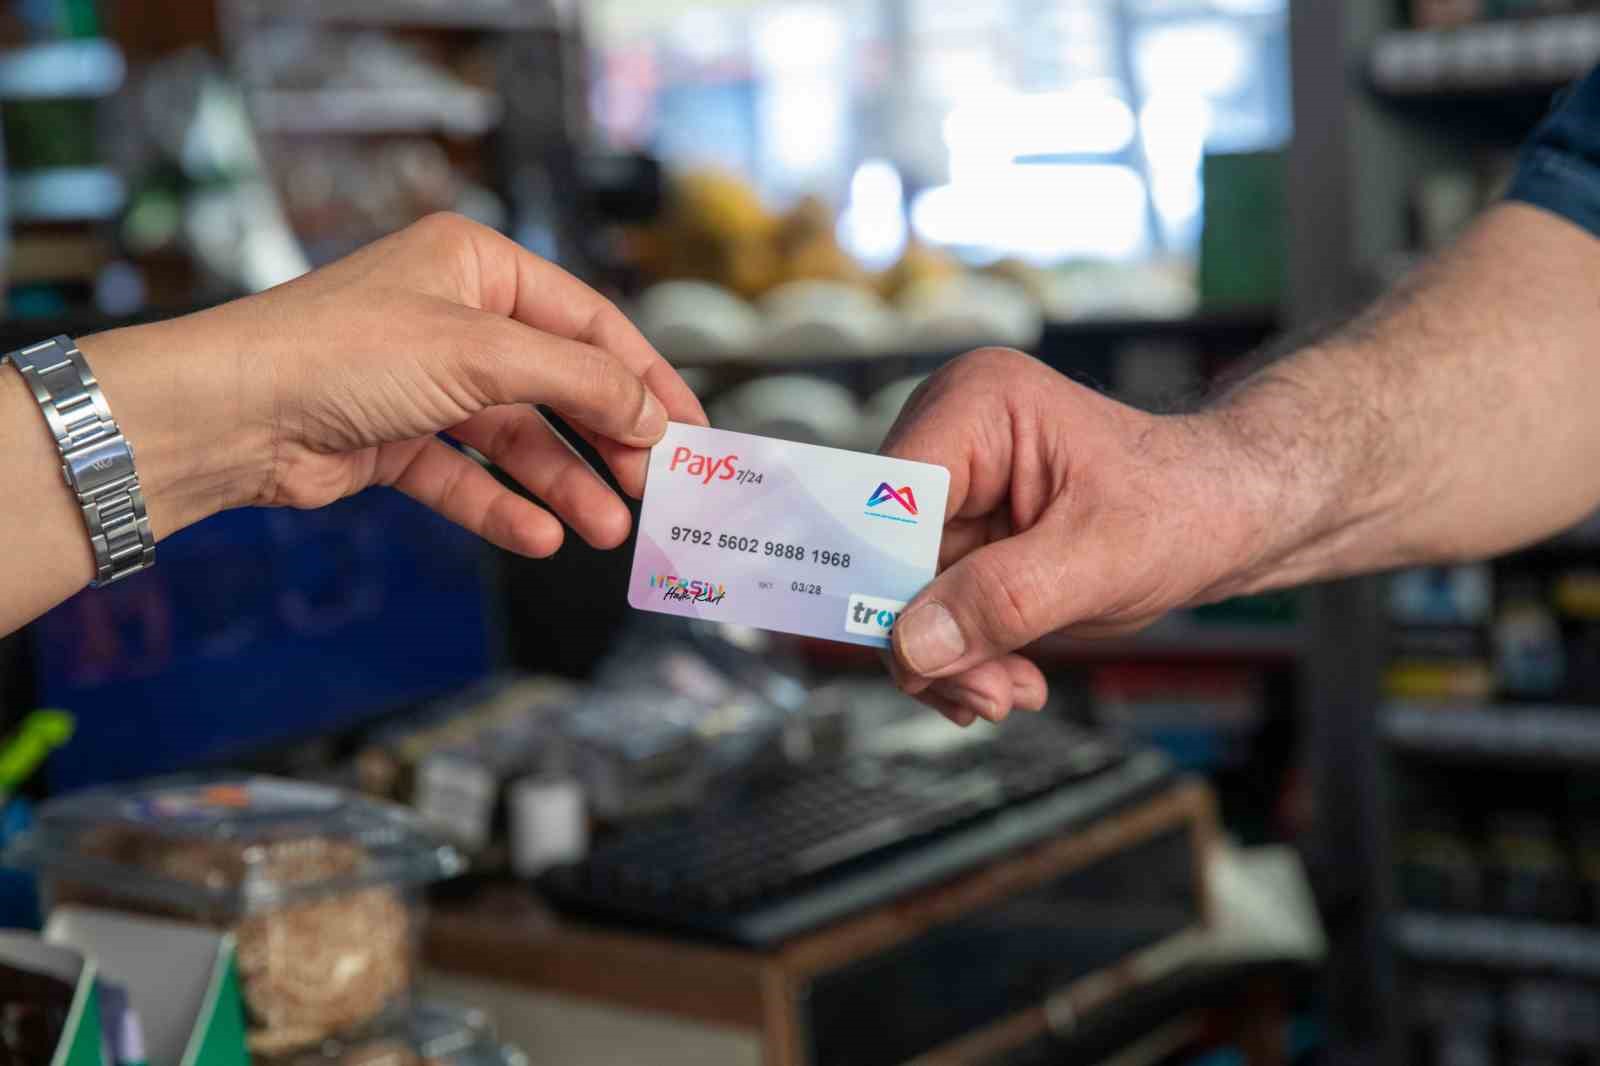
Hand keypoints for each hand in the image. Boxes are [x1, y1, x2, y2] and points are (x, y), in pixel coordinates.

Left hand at [84, 213, 706, 556]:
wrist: (230, 414)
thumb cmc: (343, 353)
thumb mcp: (482, 354)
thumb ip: (577, 382)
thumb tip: (651, 415)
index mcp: (478, 266)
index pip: (588, 324)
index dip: (645, 378)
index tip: (691, 430)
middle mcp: (455, 318)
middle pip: (558, 385)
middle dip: (606, 440)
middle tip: (654, 488)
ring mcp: (425, 381)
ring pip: (517, 438)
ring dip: (564, 484)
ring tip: (608, 530)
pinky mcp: (396, 439)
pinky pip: (467, 475)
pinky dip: (503, 505)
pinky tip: (540, 537)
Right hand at [879, 348, 1255, 725]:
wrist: (1225, 518)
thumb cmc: (1185, 506)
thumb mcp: (1103, 559)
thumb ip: (1005, 598)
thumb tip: (910, 646)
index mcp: (978, 405)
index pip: (887, 498)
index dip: (884, 580)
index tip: (910, 659)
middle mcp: (949, 437)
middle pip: (884, 556)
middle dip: (929, 637)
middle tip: (987, 696)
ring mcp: (951, 489)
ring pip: (899, 595)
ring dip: (950, 659)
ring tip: (1011, 690)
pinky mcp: (959, 536)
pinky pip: (927, 611)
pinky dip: (961, 657)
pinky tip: (1009, 675)